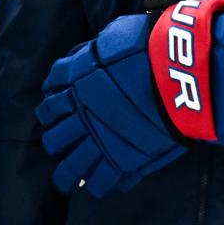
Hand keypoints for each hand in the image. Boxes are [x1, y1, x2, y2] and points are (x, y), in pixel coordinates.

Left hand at [36, 15, 187, 197]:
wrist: (174, 70)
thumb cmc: (145, 46)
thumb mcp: (109, 38)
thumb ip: (91, 53)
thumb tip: (83, 56)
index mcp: (74, 85)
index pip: (49, 105)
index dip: (50, 112)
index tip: (55, 116)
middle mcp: (81, 115)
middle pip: (54, 138)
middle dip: (55, 142)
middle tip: (60, 145)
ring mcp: (100, 139)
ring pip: (71, 165)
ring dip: (65, 173)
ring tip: (65, 180)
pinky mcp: (122, 158)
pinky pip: (101, 180)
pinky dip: (97, 185)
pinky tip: (97, 186)